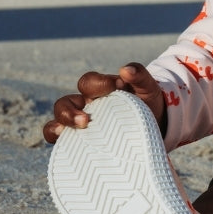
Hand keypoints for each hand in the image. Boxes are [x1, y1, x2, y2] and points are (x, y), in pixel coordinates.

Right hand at [42, 63, 164, 143]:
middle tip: (86, 120)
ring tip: (77, 131)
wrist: (155, 128)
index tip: (118, 87)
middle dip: (70, 111)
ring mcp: (81, 124)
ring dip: (63, 124)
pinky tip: (66, 143)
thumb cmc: (148, 104)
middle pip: (66, 103)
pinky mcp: (82, 141)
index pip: (88, 82)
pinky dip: (57, 139)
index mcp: (100, 90)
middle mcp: (86, 105)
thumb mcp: (148, 88)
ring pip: (58, 121)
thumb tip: (126, 69)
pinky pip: (61, 140)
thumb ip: (140, 76)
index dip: (98, 84)